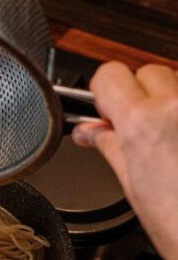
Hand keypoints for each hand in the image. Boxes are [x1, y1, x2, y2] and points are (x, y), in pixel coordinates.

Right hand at [72, 61, 177, 259]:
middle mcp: (177, 107)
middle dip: (140, 96)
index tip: (107, 113)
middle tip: (142, 132)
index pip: (109, 75)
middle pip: (147, 72)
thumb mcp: (134, 188)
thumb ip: (110, 147)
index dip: (104, 94)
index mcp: (142, 124)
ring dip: (170, 104)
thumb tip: (90, 132)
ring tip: (172, 144)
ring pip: (177, 83)